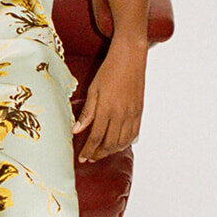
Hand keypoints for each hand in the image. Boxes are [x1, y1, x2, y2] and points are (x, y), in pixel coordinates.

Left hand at [73, 44, 144, 162]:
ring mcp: (132, 114)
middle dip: (99, 153)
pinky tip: (118, 144)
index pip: (96, 137)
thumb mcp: (93, 89)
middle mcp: (121, 114)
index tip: (82, 157)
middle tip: (91, 157)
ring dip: (112, 151)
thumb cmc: (109, 71)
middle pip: (110, 143)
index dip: (88, 150)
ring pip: (123, 142)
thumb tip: (76, 130)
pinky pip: (133, 134)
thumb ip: (87, 112)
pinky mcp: (139, 112)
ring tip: (102, 152)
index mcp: (107, 109)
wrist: (130, 58)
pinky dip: (125, 143)